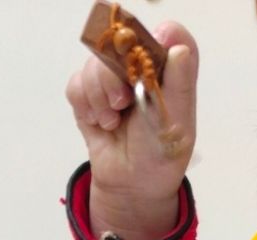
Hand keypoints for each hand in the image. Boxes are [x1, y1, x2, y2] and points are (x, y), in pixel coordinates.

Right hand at [66, 21, 198, 236]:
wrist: (132, 187)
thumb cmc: (161, 155)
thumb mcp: (177, 122)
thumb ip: (181, 83)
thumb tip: (178, 47)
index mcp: (168, 72)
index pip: (162, 35)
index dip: (146, 44)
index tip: (140, 68)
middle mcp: (140, 70)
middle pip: (117, 45)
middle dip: (113, 77)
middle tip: (122, 104)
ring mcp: (113, 81)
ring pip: (92, 64)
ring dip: (98, 97)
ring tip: (112, 122)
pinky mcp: (90, 96)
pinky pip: (76, 84)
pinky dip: (84, 105)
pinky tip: (99, 123)